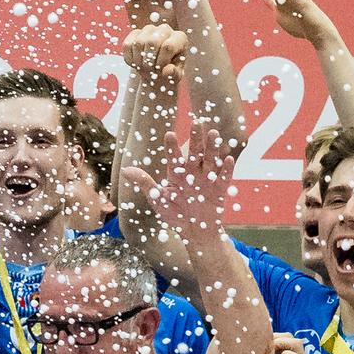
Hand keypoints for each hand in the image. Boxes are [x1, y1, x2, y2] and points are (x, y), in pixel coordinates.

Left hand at [122, 124, 231, 242]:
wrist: (194, 231)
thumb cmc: (174, 214)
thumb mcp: (158, 199)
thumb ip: (145, 183)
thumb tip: (125, 170)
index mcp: (177, 174)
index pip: (174, 157)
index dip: (172, 146)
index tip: (169, 134)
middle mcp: (193, 173)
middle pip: (194, 153)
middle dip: (196, 139)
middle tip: (196, 122)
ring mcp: (207, 180)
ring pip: (210, 161)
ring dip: (212, 148)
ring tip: (213, 133)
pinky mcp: (219, 190)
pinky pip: (223, 178)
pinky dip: (226, 169)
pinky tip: (228, 159)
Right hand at [123, 22, 189, 84]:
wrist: (156, 70)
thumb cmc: (169, 72)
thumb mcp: (174, 76)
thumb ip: (174, 74)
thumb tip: (168, 70)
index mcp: (179, 38)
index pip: (168, 46)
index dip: (162, 62)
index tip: (161, 71)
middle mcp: (165, 29)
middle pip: (152, 42)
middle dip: (149, 61)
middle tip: (150, 72)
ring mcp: (149, 29)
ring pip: (138, 43)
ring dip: (139, 61)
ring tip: (144, 68)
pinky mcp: (135, 33)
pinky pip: (127, 45)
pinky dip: (130, 59)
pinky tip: (136, 63)